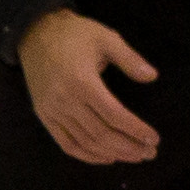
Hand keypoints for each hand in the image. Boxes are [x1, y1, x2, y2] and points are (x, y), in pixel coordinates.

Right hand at [17, 6, 161, 164]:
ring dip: (112, 153)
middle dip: (129, 147)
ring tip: (135, 156)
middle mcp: (65, 100)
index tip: (154, 138)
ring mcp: (51, 110)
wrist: (34, 32)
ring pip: (84, 142)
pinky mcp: (43, 114)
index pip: (114, 115)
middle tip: (150, 152)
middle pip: (100, 134)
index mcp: (82, 82)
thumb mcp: (106, 38)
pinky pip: (65, 142)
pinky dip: (86, 155)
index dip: (136, 130)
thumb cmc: (74, 34)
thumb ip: (130, 59)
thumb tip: (152, 77)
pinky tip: (106, 157)